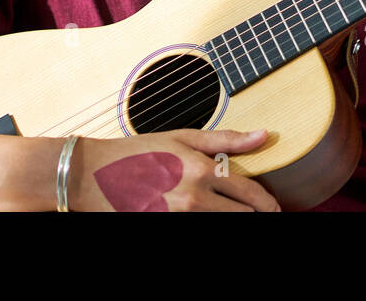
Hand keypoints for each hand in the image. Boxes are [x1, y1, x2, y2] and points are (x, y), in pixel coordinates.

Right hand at [68, 128, 280, 211]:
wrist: (91, 175)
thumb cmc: (137, 152)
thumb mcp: (183, 137)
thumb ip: (227, 140)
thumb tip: (263, 134)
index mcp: (202, 170)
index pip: (249, 194)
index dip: (267, 203)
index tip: (273, 207)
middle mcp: (193, 199)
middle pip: (241, 217)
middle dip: (253, 215)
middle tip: (260, 213)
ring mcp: (177, 218)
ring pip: (222, 225)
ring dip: (230, 219)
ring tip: (232, 212)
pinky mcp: (163, 226)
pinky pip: (196, 230)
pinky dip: (206, 223)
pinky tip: (205, 214)